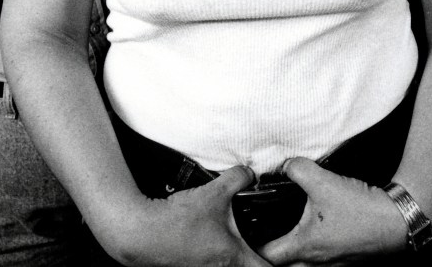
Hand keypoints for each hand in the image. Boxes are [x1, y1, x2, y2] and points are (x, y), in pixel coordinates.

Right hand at [107, 166, 270, 266]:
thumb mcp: (215, 192)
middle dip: (260, 254)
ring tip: (239, 235)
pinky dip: (221, 250)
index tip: (289, 253)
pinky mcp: (193, 265)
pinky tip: (215, 233)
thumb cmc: (177, 222)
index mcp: (234, 259)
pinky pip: (217, 261)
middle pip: (252, 266)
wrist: (142, 232)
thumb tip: (249, 173)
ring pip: (233, 263)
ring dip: (239, 252)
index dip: (282, 262)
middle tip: (266, 239)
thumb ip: (238, 179)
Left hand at [259, 159, 404, 264]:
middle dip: (272, 253)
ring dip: (295, 253)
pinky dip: (315, 251)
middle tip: (265, 235)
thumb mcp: (323, 181)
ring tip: (289, 234)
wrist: (397, 221)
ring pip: (303, 265)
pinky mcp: (347, 260)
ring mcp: (333, 265)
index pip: (267, 256)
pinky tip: (319, 233)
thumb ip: (298, 170)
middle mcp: (317, 262)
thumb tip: (286, 165)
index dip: (252, 246)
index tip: (245, 233)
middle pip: (283, 266)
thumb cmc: (362, 210)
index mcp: (304, 247)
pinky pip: (322, 261)